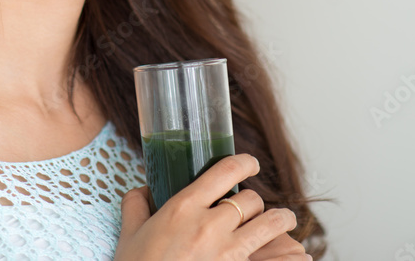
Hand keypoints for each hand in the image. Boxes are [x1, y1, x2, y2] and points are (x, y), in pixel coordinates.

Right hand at [114, 153, 306, 259]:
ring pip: (271, 223)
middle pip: (250, 199)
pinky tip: (282, 252)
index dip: (245, 162)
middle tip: (251, 209)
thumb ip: (135, 206)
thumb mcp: (129, 234)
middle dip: (253, 202)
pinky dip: (279, 253)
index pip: (225, 170)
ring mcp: (227, 251)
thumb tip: (142, 190)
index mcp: (184, 207)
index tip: (251, 164)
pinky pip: (269, 256)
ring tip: (284, 220)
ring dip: (281, 220)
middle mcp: (209, 225)